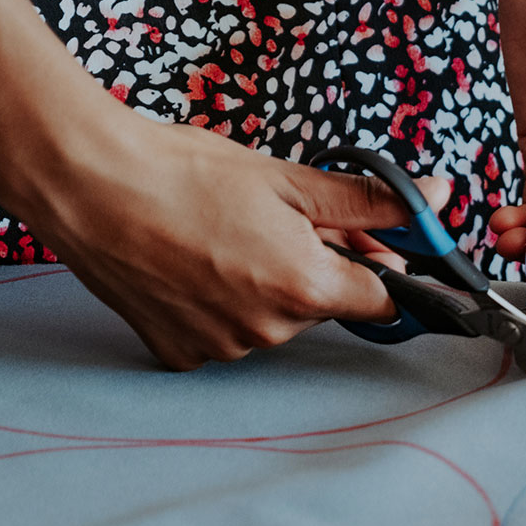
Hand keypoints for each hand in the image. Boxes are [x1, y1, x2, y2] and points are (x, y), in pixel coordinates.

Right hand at [0, 94, 446, 369]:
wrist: (90, 185)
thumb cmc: (185, 172)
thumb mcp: (288, 178)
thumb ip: (368, 199)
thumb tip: (435, 199)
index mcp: (305, 287)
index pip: (382, 300)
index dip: (380, 265)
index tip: (366, 241)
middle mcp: (268, 331)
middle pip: (321, 305)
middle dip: (314, 265)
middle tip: (274, 217)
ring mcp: (220, 348)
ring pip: (270, 320)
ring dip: (262, 284)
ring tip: (220, 234)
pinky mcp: (177, 353)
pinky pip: (221, 334)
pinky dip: (216, 304)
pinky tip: (190, 263)